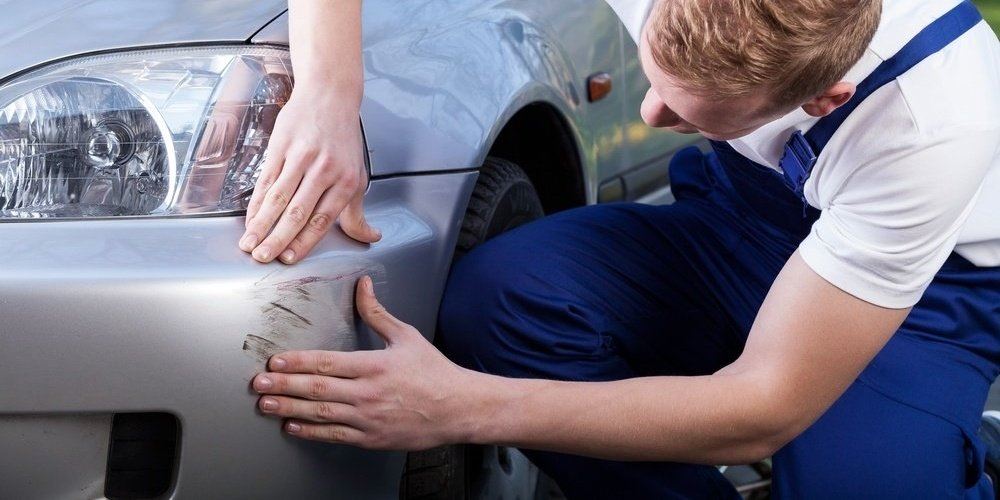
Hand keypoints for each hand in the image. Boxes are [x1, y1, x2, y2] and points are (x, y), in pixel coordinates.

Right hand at [239, 89, 380, 264]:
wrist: (330, 96)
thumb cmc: (343, 140)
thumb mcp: (358, 176)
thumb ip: (357, 212)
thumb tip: (371, 237)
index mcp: (346, 181)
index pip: (322, 219)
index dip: (304, 242)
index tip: (288, 259)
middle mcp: (325, 170)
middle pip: (297, 212)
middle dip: (278, 239)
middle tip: (263, 258)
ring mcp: (301, 157)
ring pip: (278, 198)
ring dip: (261, 225)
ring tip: (249, 244)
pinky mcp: (281, 146)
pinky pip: (266, 180)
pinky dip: (256, 203)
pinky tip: (250, 218)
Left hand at [252, 276, 476, 449]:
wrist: (458, 408)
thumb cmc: (433, 372)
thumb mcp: (406, 336)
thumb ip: (377, 313)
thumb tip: (362, 285)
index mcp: (375, 365)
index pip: (327, 362)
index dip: (297, 362)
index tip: (275, 361)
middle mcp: (368, 393)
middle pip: (317, 389)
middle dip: (283, 386)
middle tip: (258, 385)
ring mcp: (369, 418)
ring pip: (321, 414)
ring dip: (289, 410)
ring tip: (266, 406)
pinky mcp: (371, 438)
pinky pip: (335, 435)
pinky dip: (311, 432)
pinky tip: (293, 427)